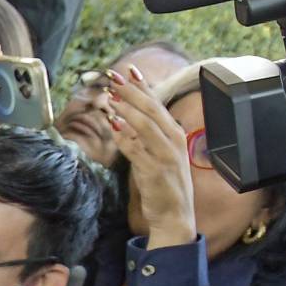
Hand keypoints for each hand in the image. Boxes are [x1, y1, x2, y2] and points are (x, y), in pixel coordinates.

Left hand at [106, 65, 196, 248]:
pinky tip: (113, 124)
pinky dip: (125, 136)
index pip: (158, 104)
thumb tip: (120, 122)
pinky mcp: (155, 170)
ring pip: (145, 125)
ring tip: (110, 96)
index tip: (129, 69)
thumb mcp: (154, 156)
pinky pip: (137, 149)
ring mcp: (166, 155)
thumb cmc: (163, 186)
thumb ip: (140, 139)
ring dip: (127, 108)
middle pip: (151, 109)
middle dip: (132, 91)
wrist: (175, 216)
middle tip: (114, 76)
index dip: (143, 86)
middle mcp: (174, 141)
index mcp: (175, 134)